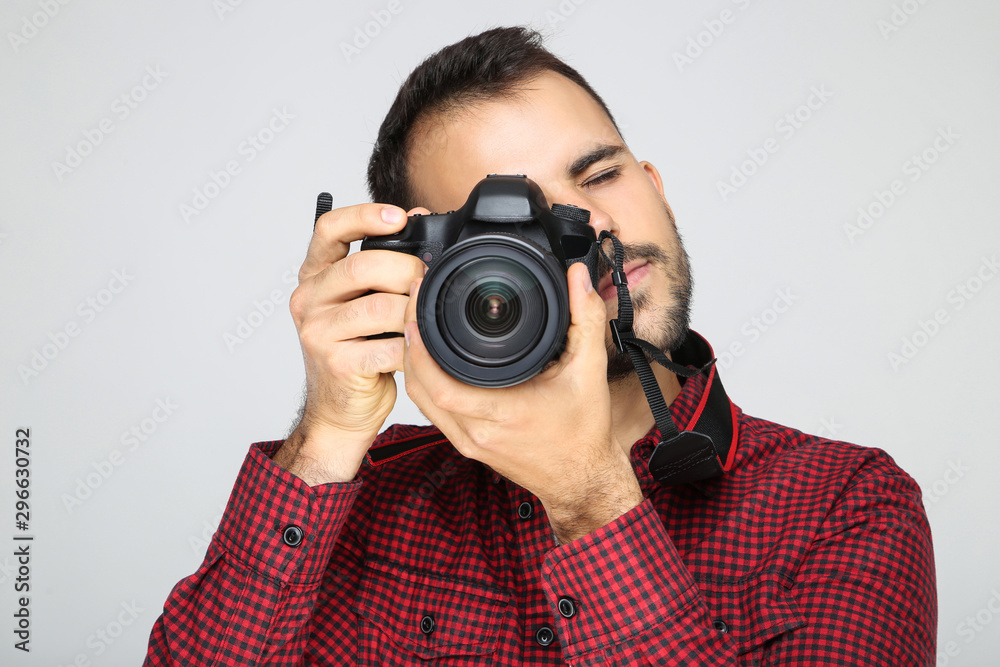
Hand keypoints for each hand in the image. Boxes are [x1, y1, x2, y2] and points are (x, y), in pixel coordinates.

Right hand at [273, 203, 427, 484]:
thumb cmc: (358, 351)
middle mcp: (308, 300)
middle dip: (408, 269)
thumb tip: (418, 217)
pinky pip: (388, 346)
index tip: (400, 216)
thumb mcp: (363, 302)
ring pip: (380, 307)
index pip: (328, 229)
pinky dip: (414, 346)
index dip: (364, 215)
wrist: (340, 411)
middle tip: (431, 279)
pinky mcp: (337, 363)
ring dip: (415, 310)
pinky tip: (422, 347)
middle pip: (363, 266)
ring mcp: (318, 332)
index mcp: (314, 277)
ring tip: (428, 317)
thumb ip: (382, 265)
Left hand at [402, 262, 642, 542]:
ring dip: (413, 362)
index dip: (419, 345)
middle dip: (410, 342)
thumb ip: (586, 318)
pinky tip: (429, 358)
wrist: (582, 479)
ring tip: (418, 323)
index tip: (418, 305)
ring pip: (421, 400)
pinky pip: (433, 411)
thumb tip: (578, 276)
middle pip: (419, 387)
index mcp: (502, 413)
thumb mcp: (590, 370)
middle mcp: (477, 432)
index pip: (439, 382)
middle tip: (413, 303)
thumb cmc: (584, 432)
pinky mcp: (467, 445)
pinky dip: (424, 382)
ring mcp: (468, 442)